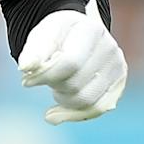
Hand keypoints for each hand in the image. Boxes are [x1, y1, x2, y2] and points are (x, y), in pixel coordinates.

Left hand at [17, 0, 126, 123]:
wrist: (77, 34)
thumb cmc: (57, 35)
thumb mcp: (42, 34)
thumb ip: (33, 50)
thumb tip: (25, 67)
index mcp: (91, 29)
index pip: (69, 63)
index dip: (45, 76)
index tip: (26, 80)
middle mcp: (110, 48)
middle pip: (76, 84)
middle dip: (53, 86)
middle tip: (43, 79)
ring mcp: (117, 67)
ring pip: (86, 101)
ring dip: (62, 100)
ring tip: (55, 87)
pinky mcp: (118, 84)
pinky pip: (96, 109)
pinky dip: (73, 114)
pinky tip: (57, 112)